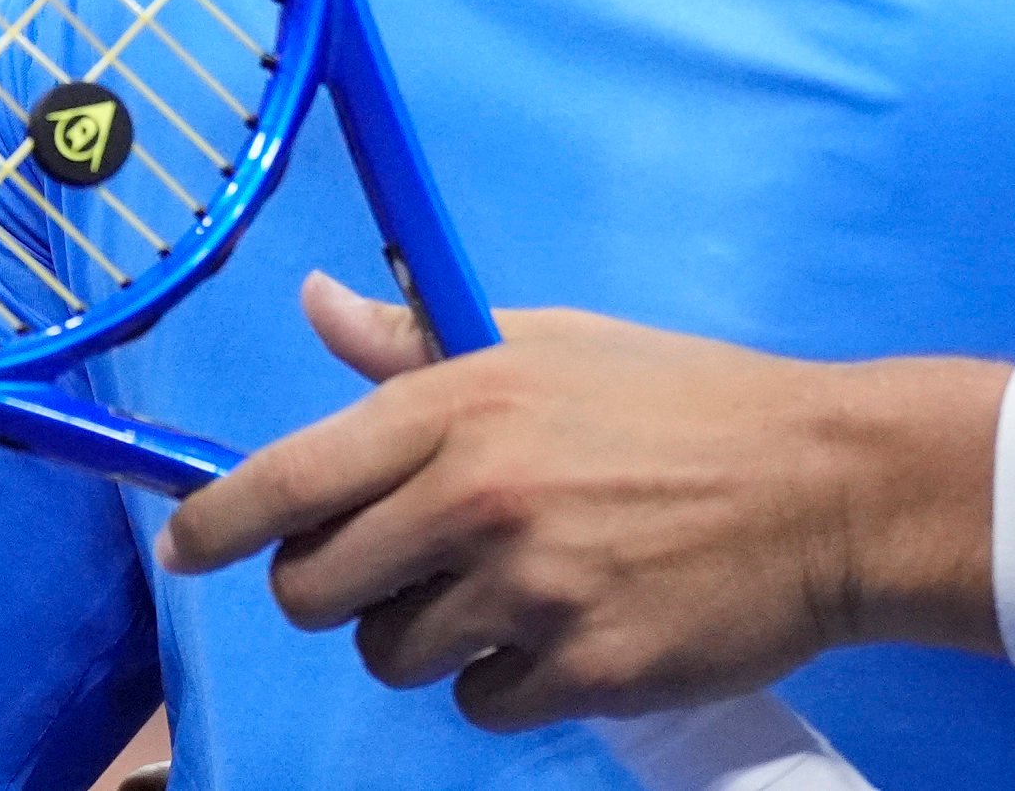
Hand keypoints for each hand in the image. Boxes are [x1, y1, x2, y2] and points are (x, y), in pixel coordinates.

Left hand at [154, 276, 1005, 731]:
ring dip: (430, 637)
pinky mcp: (578, 670)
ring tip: (512, 586)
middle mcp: (480, 499)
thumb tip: (318, 309)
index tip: (185, 548)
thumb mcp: (555, 345)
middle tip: (395, 568)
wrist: (829, 487)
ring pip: (393, 656)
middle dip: (335, 589)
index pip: (289, 479)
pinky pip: (479, 704)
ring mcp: (528, 592)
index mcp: (464, 407)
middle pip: (316, 591)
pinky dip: (507, 681)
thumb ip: (423, 344)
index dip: (217, 524)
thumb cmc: (689, 404)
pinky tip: (567, 627)